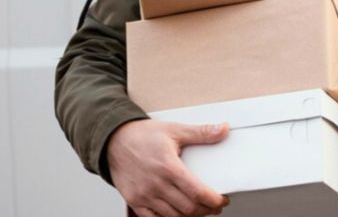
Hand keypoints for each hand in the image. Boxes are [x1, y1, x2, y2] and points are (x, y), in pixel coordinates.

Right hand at [107, 119, 229, 216]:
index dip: (213, 200)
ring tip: (199, 210)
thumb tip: (224, 129)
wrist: (113, 141)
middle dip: (205, 210)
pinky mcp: (133, 200)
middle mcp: (155, 184)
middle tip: (214, 206)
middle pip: (187, 208)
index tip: (222, 201)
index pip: (197, 192)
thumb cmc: (143, 136)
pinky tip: (177, 214)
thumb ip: (202, 132)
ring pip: (172, 216)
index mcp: (169, 168)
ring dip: (189, 216)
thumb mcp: (175, 130)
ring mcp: (143, 195)